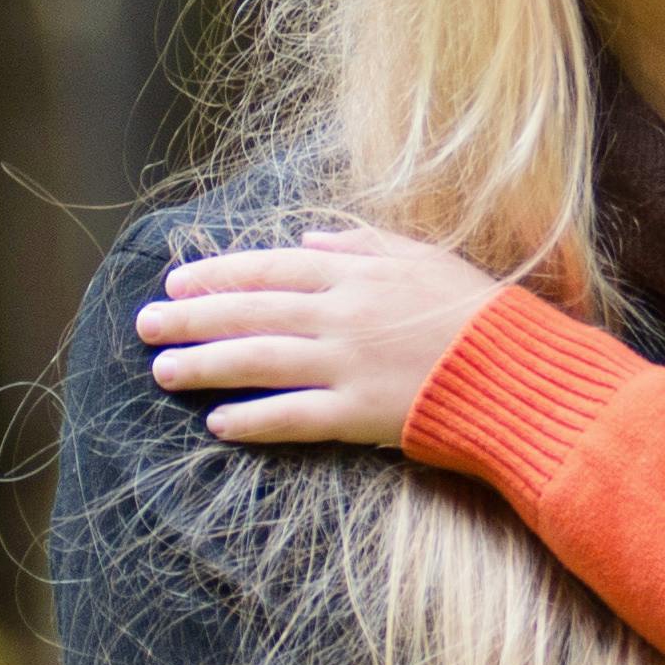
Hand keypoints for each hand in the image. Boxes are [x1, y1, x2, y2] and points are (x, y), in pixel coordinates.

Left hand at [135, 229, 508, 446]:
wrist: (519, 369)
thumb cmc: (479, 312)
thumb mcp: (424, 259)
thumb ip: (363, 244)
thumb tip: (311, 241)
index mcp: (355, 273)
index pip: (269, 269)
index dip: (218, 274)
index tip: (177, 280)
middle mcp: (340, 315)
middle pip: (250, 313)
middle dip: (191, 318)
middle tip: (145, 325)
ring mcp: (345, 365)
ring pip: (258, 361)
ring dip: (204, 365)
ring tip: (162, 371)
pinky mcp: (358, 413)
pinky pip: (292, 417)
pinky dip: (252, 420)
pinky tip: (217, 423)